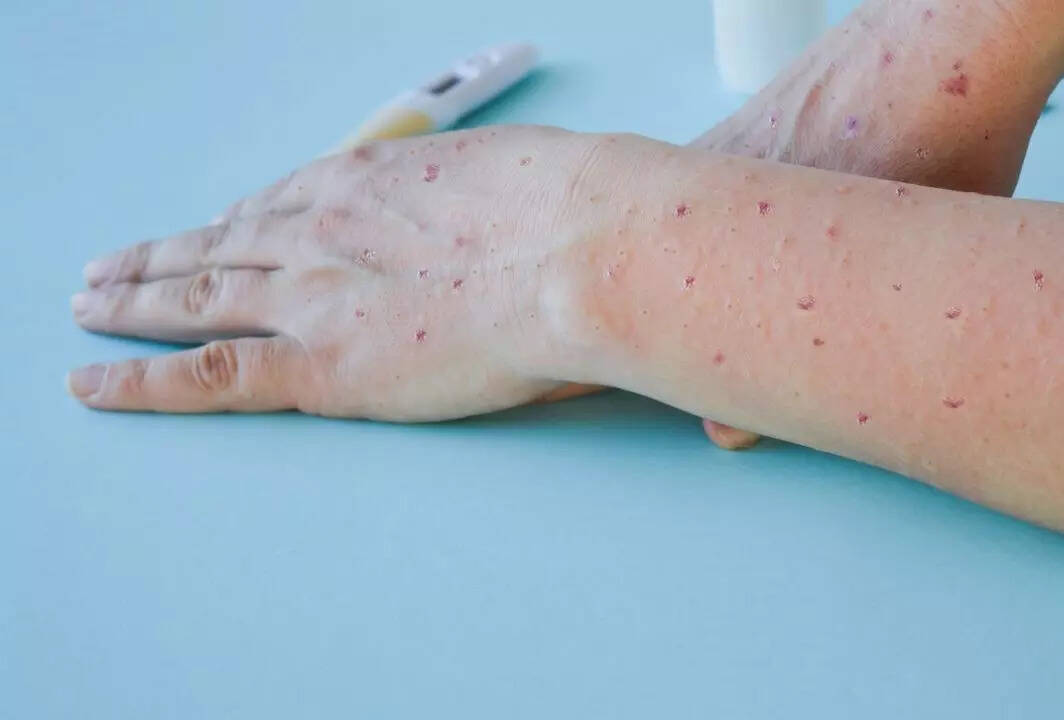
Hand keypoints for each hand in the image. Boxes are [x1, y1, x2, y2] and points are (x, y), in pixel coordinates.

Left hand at [69, 126, 594, 419]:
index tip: (209, 229)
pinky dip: (141, 383)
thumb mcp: (520, 178)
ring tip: (90, 308)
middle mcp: (320, 231)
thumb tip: (511, 217)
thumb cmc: (569, 211)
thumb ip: (488, 201)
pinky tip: (96, 386)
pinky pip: (207, 375)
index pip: (277, 203)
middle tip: (109, 267)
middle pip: (216, 246)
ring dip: (132, 304)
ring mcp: (308, 297)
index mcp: (367, 182)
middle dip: (158, 257)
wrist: (576, 250)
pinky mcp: (316, 365)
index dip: (232, 222)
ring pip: (192, 299)